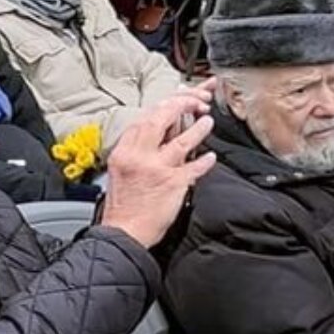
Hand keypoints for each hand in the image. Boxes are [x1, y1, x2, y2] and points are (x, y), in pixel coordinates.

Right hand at [96, 86, 217, 248]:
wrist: (123, 232)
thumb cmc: (124, 206)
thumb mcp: (122, 170)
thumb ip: (139, 151)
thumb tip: (162, 133)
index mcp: (124, 151)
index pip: (145, 117)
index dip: (166, 104)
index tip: (179, 100)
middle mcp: (138, 156)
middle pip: (161, 119)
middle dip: (182, 104)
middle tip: (197, 102)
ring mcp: (156, 169)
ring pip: (181, 140)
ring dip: (198, 128)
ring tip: (208, 120)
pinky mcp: (172, 184)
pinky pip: (193, 167)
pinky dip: (204, 161)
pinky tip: (211, 157)